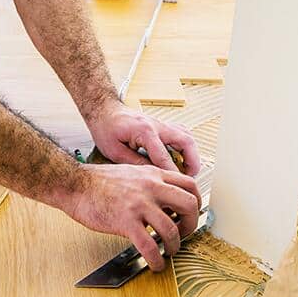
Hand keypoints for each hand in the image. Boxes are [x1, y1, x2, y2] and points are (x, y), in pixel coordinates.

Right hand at [61, 164, 201, 270]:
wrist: (75, 184)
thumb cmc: (98, 181)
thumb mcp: (132, 172)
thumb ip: (150, 182)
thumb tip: (165, 199)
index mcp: (153, 174)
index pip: (190, 185)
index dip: (196, 203)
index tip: (191, 215)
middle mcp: (151, 186)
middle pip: (189, 204)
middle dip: (191, 225)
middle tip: (183, 234)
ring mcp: (139, 204)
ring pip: (172, 229)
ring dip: (175, 246)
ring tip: (169, 252)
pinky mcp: (126, 221)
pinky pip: (150, 245)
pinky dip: (157, 260)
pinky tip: (156, 264)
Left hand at [87, 101, 202, 176]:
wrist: (105, 111)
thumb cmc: (106, 127)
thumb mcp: (114, 151)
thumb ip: (135, 163)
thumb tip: (152, 175)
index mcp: (145, 131)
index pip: (164, 157)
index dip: (172, 174)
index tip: (176, 186)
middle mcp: (156, 125)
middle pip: (185, 141)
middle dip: (192, 161)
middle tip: (191, 177)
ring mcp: (161, 124)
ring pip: (187, 136)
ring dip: (192, 154)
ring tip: (189, 170)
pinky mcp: (161, 126)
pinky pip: (181, 133)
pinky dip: (186, 146)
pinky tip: (182, 157)